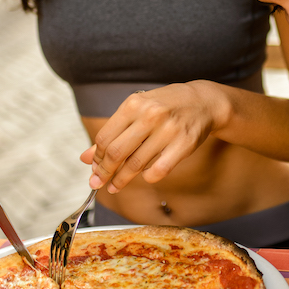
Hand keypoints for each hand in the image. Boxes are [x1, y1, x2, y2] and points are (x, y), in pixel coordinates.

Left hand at [82, 82, 222, 192]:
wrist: (203, 102)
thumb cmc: (165, 107)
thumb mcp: (137, 111)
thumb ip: (113, 133)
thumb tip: (85, 158)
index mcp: (134, 104)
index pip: (105, 138)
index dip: (97, 158)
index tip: (95, 169)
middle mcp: (150, 115)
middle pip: (117, 152)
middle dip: (105, 172)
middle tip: (98, 184)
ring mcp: (169, 129)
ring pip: (136, 163)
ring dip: (121, 180)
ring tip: (115, 186)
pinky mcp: (184, 144)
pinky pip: (159, 170)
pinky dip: (148, 177)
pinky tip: (144, 177)